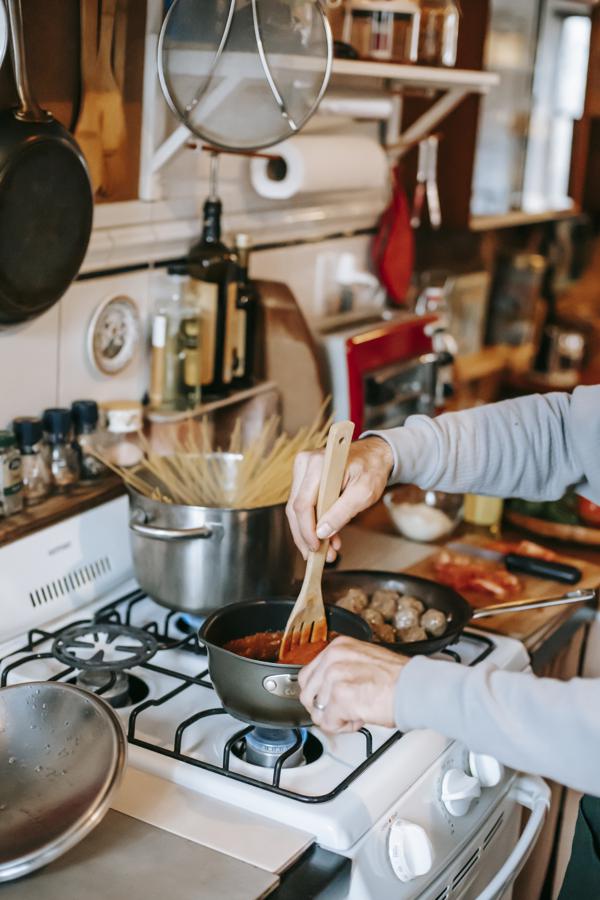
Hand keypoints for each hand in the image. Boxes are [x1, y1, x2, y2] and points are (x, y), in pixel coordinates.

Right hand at [286, 436, 393, 560]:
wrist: (373, 455)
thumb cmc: (371, 469)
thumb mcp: (364, 493)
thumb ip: (342, 513)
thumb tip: (322, 533)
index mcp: (318, 464)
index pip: (303, 504)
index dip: (306, 530)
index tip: (316, 548)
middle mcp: (304, 464)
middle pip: (295, 509)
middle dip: (306, 536)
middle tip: (319, 557)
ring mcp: (302, 470)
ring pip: (297, 510)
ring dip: (309, 533)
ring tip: (326, 552)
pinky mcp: (304, 478)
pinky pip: (303, 505)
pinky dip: (312, 523)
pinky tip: (326, 538)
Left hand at [298, 636, 408, 732]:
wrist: (415, 687)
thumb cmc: (398, 678)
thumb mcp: (363, 661)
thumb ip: (342, 670)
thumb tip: (327, 689)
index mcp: (338, 647)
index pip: (308, 675)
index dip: (320, 694)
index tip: (331, 700)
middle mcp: (332, 658)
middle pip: (308, 694)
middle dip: (324, 708)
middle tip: (344, 710)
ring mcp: (334, 676)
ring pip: (318, 712)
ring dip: (337, 718)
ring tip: (358, 711)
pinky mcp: (340, 696)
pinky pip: (329, 723)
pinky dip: (343, 727)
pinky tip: (359, 718)